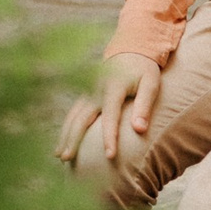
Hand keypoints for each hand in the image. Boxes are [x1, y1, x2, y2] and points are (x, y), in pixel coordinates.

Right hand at [56, 52, 163, 167]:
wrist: (131, 50)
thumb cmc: (144, 70)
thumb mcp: (151, 83)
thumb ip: (144, 105)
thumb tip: (139, 130)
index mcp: (114, 87)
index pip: (110, 116)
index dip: (110, 137)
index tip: (109, 156)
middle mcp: (96, 90)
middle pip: (82, 117)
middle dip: (73, 139)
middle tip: (67, 159)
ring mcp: (88, 92)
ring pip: (73, 116)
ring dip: (65, 136)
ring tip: (60, 156)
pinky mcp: (85, 96)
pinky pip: (73, 114)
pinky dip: (66, 128)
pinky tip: (62, 143)